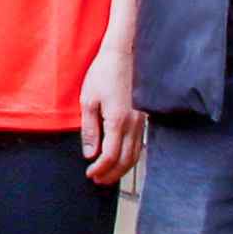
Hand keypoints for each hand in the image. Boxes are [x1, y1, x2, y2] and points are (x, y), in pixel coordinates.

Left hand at [77, 32, 141, 183]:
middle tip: (98, 180)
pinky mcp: (144, 117)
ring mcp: (141, 121)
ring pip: (136, 154)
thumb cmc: (103, 74)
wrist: (124, 54)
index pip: (110, 155)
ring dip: (122, 169)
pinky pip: (140, 144)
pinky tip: (121, 159)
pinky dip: (131, 157)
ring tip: (108, 175)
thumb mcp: (88, 100)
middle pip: (125, 160)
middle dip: (111, 174)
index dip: (100, 168)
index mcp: (117, 120)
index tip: (90, 173)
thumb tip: (90, 153)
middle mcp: (133, 124)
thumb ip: (89, 130)